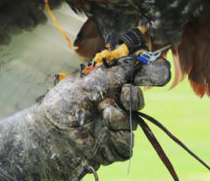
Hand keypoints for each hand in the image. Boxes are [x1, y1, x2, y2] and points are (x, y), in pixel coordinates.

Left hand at [39, 56, 171, 167]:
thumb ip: (112, 75)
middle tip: (127, 93)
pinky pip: (128, 142)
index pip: (129, 80)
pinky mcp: (112, 148)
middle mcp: (110, 106)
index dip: (146, 75)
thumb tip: (132, 61)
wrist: (49, 135)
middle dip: (135, 95)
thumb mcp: (87, 84)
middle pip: (137, 100)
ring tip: (105, 114)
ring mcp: (112, 128)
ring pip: (134, 121)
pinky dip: (121, 135)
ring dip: (122, 115)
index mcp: (103, 88)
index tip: (160, 69)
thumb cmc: (62, 106)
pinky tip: (108, 129)